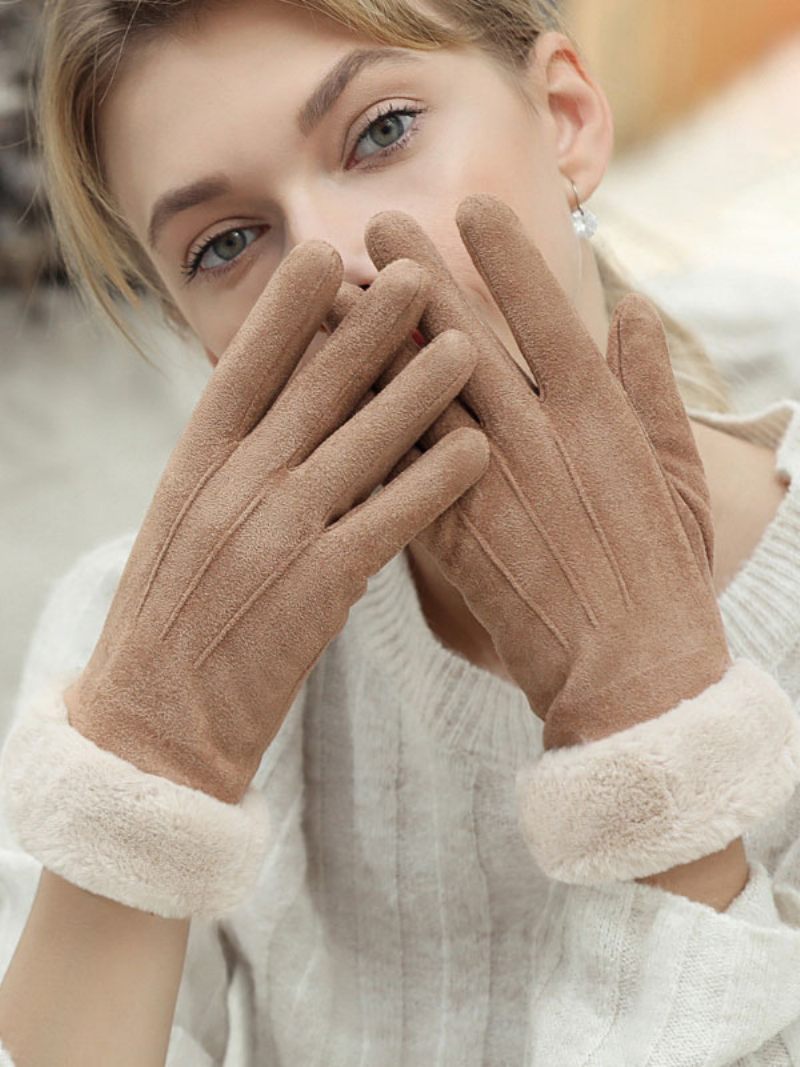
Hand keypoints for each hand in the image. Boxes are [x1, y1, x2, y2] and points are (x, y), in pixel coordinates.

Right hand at [63, 239, 488, 806]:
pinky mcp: (315, 590)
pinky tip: (476, 452)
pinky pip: (386, 524)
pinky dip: (433, 485)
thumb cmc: (175, 620)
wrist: (156, 724)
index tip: (325, 258)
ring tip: (469, 344)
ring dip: (418, 392)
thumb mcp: (185, 525)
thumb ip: (231, 467)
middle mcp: (232, 488)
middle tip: (418, 273)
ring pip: (359, 446)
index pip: (242, 370)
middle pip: (310, 391)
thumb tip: (281, 409)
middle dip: (368, 328)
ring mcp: (274, 536)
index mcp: (193, 466)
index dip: (286, 311)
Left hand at [325, 194, 799, 883]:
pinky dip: (361, 425)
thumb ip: (651, 387)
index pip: (546, 316)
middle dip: (419, 275)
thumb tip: (634, 308)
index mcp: (599, 418)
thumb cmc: (662, 576)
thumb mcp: (677, 475)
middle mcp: (538, 441)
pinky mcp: (449, 537)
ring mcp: (487, 487)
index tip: (471, 206)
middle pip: (465, 340)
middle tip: (376, 222)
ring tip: (332, 291)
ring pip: (416, 396)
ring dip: (372, 339)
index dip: (506, 258)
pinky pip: (394, 469)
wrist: (627, 673)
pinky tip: (323, 391)